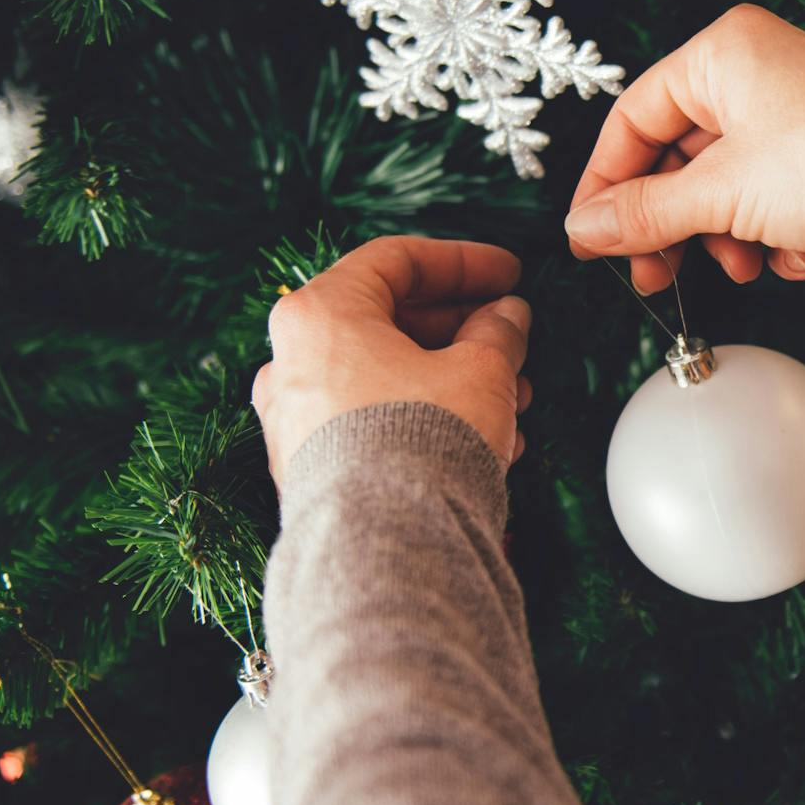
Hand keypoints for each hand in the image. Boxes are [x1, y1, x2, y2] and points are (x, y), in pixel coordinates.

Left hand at [251, 236, 533, 485]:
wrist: (384, 543)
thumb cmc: (422, 440)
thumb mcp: (481, 369)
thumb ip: (497, 331)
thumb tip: (506, 317)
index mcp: (321, 314)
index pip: (395, 261)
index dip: (464, 262)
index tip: (510, 274)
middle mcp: (292, 362)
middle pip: (387, 321)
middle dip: (461, 328)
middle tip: (512, 337)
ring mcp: (295, 420)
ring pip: (385, 376)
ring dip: (452, 376)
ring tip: (512, 396)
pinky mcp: (309, 470)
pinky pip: (373, 422)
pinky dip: (426, 417)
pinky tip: (485, 439)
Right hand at [566, 5, 804, 290]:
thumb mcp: (719, 195)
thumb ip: (645, 213)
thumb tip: (585, 228)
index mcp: (720, 54)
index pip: (634, 118)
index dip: (607, 184)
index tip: (592, 237)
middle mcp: (755, 70)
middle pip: (682, 158)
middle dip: (676, 226)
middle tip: (657, 276)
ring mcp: (794, 108)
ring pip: (730, 185)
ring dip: (730, 238)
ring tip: (747, 267)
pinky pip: (776, 194)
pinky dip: (778, 233)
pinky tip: (800, 254)